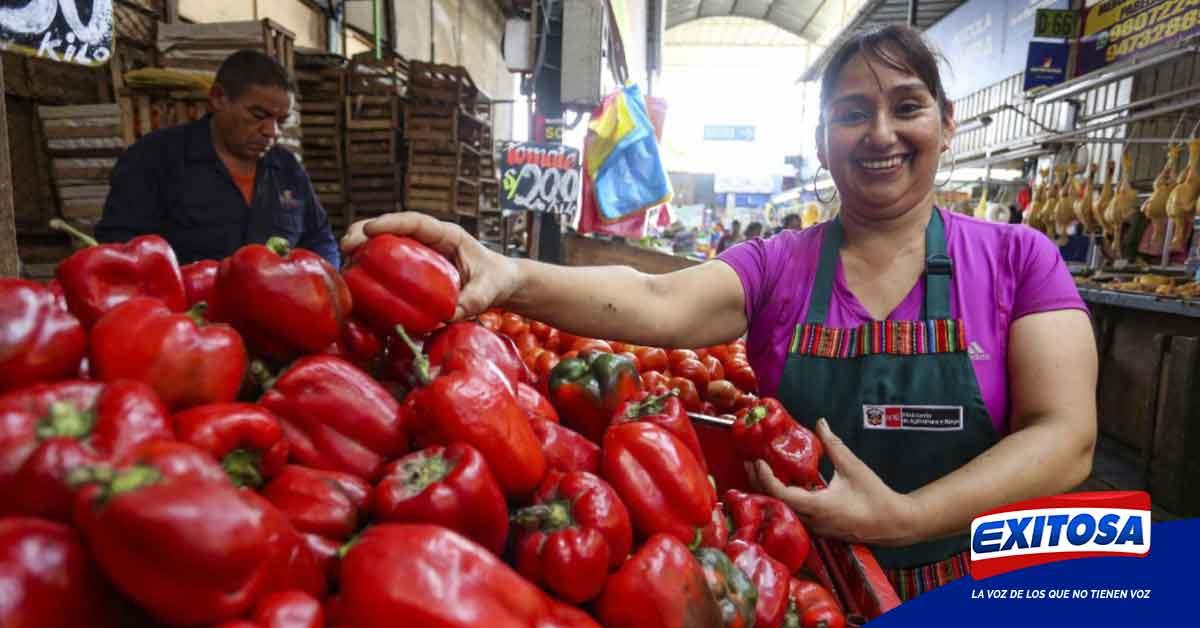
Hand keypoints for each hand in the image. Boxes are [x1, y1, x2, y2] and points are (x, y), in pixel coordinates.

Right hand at [341, 212, 521, 319]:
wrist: (499, 282)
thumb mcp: (488, 292)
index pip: (416, 222)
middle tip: (346, 247)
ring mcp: (419, 251)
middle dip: (365, 231)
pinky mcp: (413, 265)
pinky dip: (370, 264)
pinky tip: (354, 276)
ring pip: (385, 240)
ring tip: (343, 259)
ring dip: (362, 246)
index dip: (391, 222)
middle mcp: (429, 239)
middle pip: (392, 227)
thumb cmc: (495, 280)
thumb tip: (447, 316)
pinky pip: (388, 260)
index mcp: (447, 235)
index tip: (370, 230)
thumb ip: (472, 301)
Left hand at [745, 418, 923, 546]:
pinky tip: (783, 483)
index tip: (756, 460)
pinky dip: (784, 497)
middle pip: (775, 503)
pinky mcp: (820, 529)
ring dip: (770, 490)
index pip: (780, 493)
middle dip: (759, 482)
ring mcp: (815, 528)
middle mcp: (812, 521)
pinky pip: (795, 513)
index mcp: (817, 507)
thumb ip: (834, 445)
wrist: (894, 523)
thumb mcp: (853, 467)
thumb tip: (820, 423)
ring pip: (783, 509)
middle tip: (750, 461)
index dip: (764, 477)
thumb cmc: (875, 496)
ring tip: (761, 470)